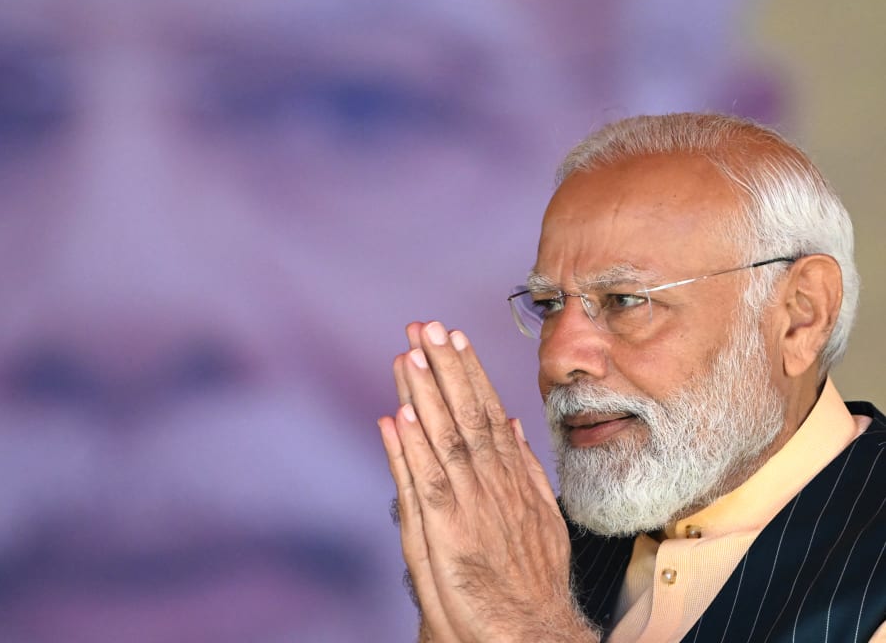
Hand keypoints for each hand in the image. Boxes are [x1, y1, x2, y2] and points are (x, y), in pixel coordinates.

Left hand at [378, 321, 596, 642]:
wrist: (531, 629)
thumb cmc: (531, 577)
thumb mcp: (540, 513)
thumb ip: (524, 467)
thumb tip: (511, 424)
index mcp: (511, 475)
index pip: (486, 412)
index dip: (467, 372)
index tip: (453, 337)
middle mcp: (490, 483)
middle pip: (464, 415)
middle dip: (443, 367)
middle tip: (424, 325)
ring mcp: (469, 506)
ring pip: (443, 439)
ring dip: (423, 395)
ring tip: (408, 354)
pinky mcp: (446, 534)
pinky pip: (424, 484)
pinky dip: (408, 450)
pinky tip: (395, 417)